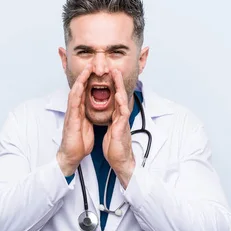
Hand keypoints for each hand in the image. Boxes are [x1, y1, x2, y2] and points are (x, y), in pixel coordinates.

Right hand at [56, 64, 93, 175]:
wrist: (72, 155)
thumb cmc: (79, 143)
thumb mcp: (87, 126)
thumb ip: (88, 117)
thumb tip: (92, 111)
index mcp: (80, 111)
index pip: (84, 93)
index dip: (89, 81)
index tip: (96, 71)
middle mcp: (74, 110)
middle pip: (79, 89)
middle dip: (84, 76)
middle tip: (91, 64)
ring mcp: (71, 114)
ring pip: (75, 92)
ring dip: (80, 80)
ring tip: (86, 69)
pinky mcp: (71, 119)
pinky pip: (73, 103)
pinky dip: (76, 92)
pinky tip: (80, 84)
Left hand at [103, 69, 135, 187]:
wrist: (120, 161)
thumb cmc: (115, 148)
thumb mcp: (111, 131)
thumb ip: (112, 121)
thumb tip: (111, 115)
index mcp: (116, 117)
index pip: (114, 98)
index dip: (112, 87)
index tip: (108, 75)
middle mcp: (120, 117)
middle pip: (120, 95)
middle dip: (117, 82)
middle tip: (114, 69)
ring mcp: (123, 122)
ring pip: (122, 101)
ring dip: (120, 87)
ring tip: (117, 76)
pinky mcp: (122, 129)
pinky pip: (122, 114)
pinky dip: (121, 104)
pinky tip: (119, 96)